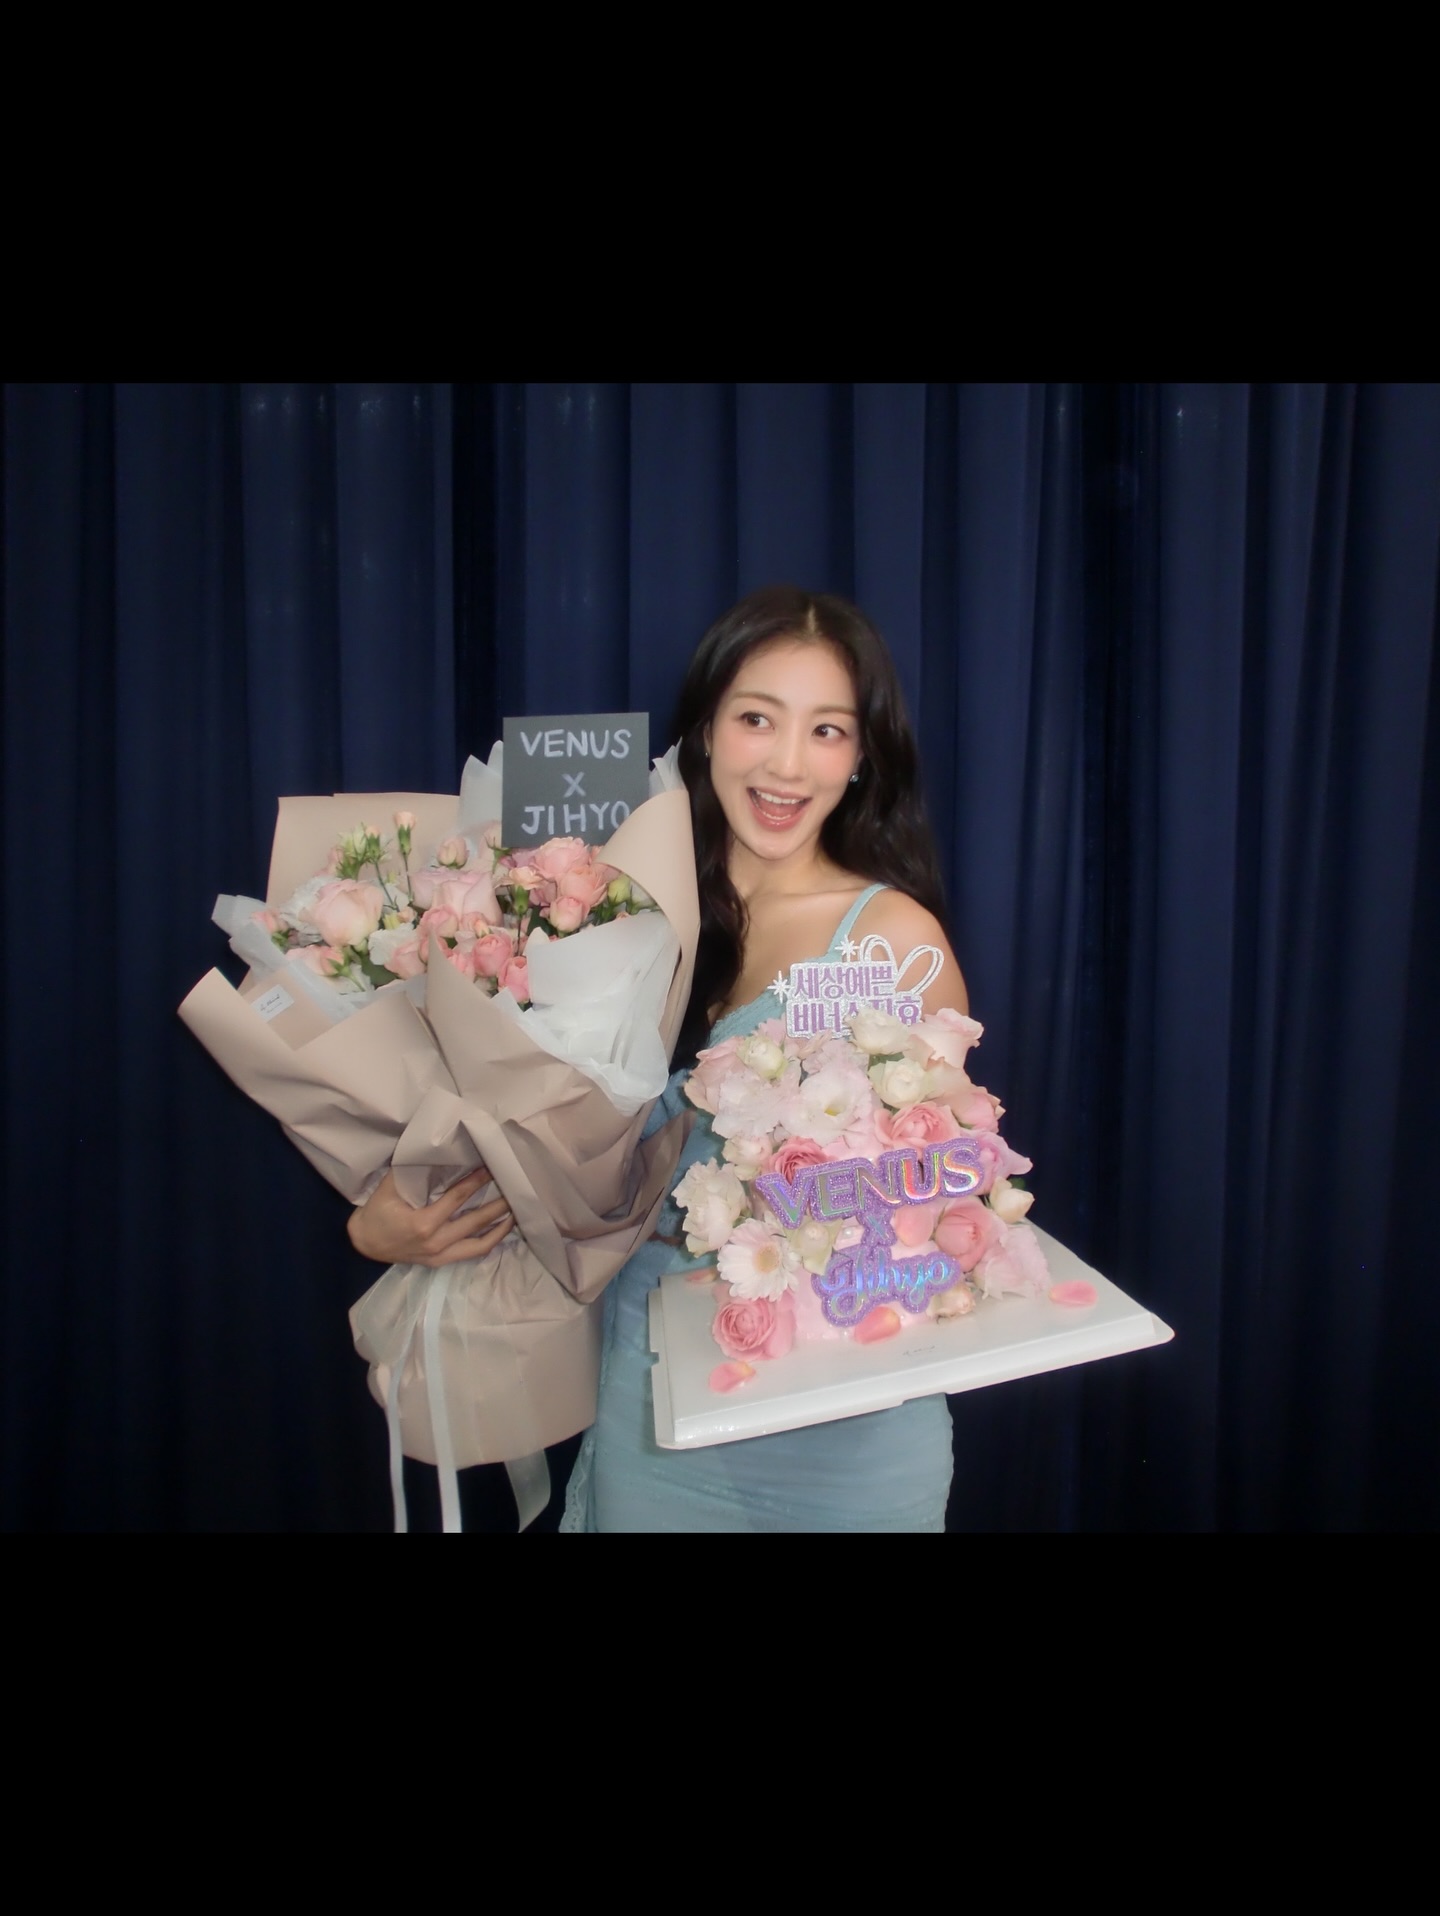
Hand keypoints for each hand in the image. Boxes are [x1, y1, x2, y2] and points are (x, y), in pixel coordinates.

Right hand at [347, 1166, 513, 1268]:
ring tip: (516, 1212)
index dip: (477, 1181)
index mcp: (423, 1223)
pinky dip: (489, 1242)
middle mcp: (436, 1242)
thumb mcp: (390, 1187)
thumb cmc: (376, 1212)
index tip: (492, 1168)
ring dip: (501, 1228)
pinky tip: (500, 1230)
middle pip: (477, 1222)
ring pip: (480, 1244)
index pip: (458, 1198)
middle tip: (516, 1189)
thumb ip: (414, 1171)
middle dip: (499, 1205)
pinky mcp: (440, 1262)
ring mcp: (440, 1255)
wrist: (364, 1243)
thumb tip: (437, 1152)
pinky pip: (471, 1253)